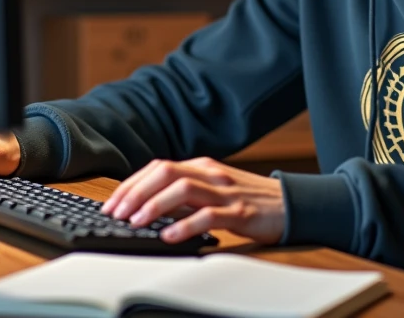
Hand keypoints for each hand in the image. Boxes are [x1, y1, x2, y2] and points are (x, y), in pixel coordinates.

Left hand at [100, 157, 284, 244]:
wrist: (291, 204)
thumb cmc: (249, 200)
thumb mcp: (214, 189)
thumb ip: (186, 192)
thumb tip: (146, 205)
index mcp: (203, 166)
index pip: (159, 167)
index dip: (132, 184)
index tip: (112, 203)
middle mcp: (212, 174)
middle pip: (167, 172)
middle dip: (137, 192)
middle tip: (117, 212)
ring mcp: (226, 193)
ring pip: (184, 189)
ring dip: (155, 205)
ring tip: (137, 221)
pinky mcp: (240, 213)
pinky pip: (209, 216)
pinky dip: (186, 225)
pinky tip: (170, 236)